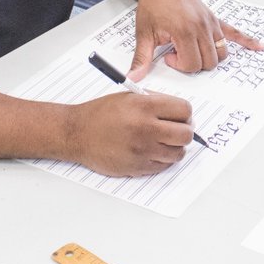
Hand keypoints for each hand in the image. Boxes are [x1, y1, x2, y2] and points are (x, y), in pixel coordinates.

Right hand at [66, 91, 192, 175]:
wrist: (76, 133)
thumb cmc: (100, 114)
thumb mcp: (128, 97)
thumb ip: (155, 102)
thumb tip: (179, 112)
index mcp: (144, 106)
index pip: (184, 110)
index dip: (185, 114)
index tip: (181, 116)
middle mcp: (146, 128)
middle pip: (186, 134)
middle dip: (184, 131)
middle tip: (177, 130)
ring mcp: (143, 150)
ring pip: (179, 152)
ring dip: (175, 147)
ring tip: (164, 141)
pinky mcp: (138, 167)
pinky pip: (164, 166)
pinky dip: (164, 159)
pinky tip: (154, 151)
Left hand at [128, 0, 263, 80]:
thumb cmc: (154, 4)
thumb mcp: (143, 32)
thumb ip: (141, 57)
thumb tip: (133, 76)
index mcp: (184, 31)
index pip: (192, 63)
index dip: (180, 66)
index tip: (168, 56)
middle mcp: (201, 27)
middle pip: (208, 61)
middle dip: (194, 64)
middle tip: (178, 53)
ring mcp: (210, 23)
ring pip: (220, 53)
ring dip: (210, 58)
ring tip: (194, 51)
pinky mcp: (214, 20)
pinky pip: (234, 32)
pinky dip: (247, 40)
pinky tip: (260, 47)